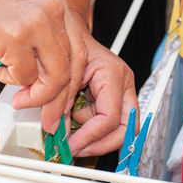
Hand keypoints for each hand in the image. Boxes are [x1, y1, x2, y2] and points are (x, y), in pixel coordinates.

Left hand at [67, 12, 139, 156]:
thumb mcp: (62, 75)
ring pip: (120, 130)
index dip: (90, 137)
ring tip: (72, 129)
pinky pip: (108, 124)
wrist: (73, 34)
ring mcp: (122, 93)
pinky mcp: (115, 99)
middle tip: (78, 149)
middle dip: (101, 144)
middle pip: (127, 130)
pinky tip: (76, 123)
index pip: (110, 118)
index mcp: (113, 75)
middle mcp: (124, 85)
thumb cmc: (71, 46)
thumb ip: (58, 103)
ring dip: (94, 136)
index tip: (71, 145)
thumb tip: (55, 131)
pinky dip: (91, 129)